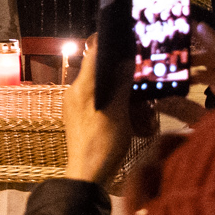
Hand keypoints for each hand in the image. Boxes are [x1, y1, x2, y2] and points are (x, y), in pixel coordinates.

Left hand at [63, 44, 126, 185]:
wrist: (87, 175)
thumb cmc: (102, 144)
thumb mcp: (118, 113)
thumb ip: (121, 85)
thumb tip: (125, 61)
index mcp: (81, 88)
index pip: (93, 54)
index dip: (108, 44)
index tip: (125, 39)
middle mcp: (75, 93)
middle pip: (100, 73)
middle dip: (121, 75)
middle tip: (140, 80)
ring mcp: (76, 106)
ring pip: (102, 90)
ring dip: (120, 94)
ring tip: (138, 105)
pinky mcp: (80, 119)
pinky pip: (99, 104)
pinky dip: (114, 106)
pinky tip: (129, 117)